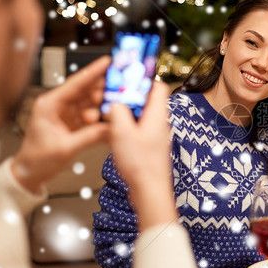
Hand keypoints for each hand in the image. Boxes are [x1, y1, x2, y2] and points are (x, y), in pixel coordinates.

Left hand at [11, 57, 110, 193]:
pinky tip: (112, 120)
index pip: (75, 84)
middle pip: (86, 91)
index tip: (108, 62)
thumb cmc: (38, 159)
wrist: (30, 173)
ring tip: (118, 109)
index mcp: (51, 104)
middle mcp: (59, 106)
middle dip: (104, 91)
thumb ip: (91, 136)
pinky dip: (102, 119)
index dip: (93, 72)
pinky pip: (93, 116)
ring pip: (91, 104)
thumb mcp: (66, 148)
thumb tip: (112, 128)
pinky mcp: (74, 123)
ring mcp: (68, 114)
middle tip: (122, 90)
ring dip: (105, 107)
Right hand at [108, 81, 176, 228]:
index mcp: (157, 115)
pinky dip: (126, 126)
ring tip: (108, 113)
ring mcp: (155, 134)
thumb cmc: (140, 165)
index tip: (126, 75)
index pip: (158, 86)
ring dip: (125, 112)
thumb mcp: (122, 132)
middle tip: (111, 95)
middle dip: (128, 95)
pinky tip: (113, 132)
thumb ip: (117, 111)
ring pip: (140, 114)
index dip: (143, 78)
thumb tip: (114, 100)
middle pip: (146, 99)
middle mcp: (159, 122)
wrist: (149, 191)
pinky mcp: (149, 146)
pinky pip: (138, 128)